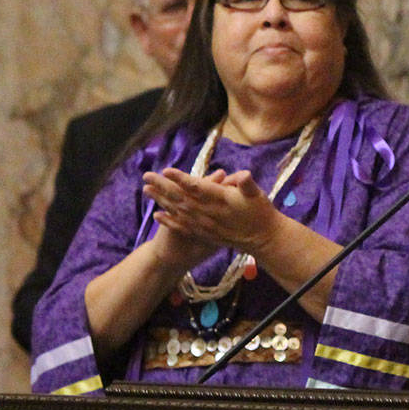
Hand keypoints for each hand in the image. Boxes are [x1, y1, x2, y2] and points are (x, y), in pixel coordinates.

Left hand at [144, 167, 280, 254]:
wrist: (262, 239)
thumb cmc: (261, 213)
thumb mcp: (258, 196)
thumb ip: (247, 185)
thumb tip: (243, 175)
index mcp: (221, 200)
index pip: (197, 187)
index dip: (181, 179)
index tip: (166, 170)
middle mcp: (209, 213)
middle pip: (181, 198)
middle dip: (163, 186)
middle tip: (146, 176)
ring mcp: (204, 225)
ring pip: (178, 211)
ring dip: (161, 201)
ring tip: (146, 191)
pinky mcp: (203, 233)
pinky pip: (182, 227)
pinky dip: (169, 221)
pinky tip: (157, 215)